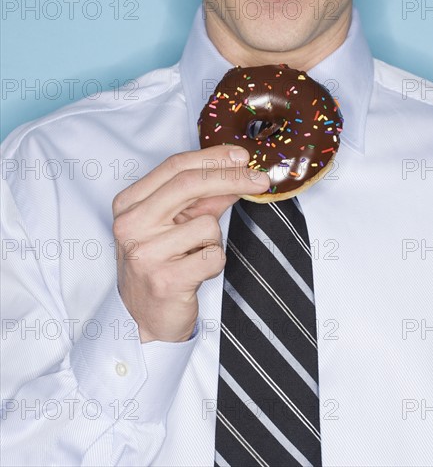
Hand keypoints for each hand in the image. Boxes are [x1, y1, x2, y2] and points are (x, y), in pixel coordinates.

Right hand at [112, 145, 269, 342]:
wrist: (145, 317)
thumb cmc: (162, 263)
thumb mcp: (179, 224)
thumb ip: (204, 198)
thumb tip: (239, 172)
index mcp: (130, 203)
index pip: (176, 166)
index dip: (214, 158)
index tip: (242, 157)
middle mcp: (131, 224)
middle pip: (190, 184)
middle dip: (233, 177)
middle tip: (261, 180)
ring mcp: (144, 253)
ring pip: (207, 225)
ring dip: (213, 241)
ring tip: (195, 256)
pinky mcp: (165, 280)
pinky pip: (213, 256)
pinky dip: (214, 263)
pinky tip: (196, 273)